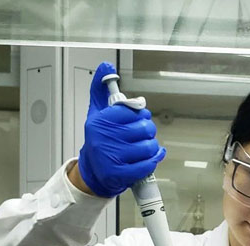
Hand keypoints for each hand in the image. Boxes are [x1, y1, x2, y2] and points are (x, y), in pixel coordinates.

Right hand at [77, 62, 165, 197]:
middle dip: (148, 130)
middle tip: (143, 134)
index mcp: (100, 121)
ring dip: (152, 146)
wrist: (94, 171)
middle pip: (144, 128)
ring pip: (149, 146)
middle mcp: (104, 138)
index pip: (133, 110)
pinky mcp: (121, 174)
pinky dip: (155, 159)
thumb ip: (101, 89)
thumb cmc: (100, 140)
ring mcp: (113, 157)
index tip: (138, 118)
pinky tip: (152, 156)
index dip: (141, 114)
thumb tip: (105, 66)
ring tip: (145, 147)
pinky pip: (148, 164)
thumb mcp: (97, 113)